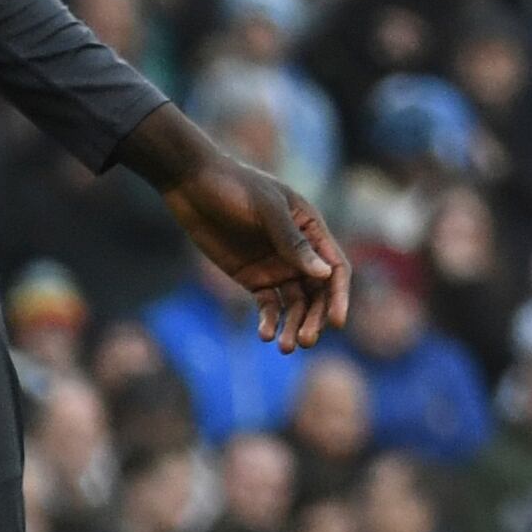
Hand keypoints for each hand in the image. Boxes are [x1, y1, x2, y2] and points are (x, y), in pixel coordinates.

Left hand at [134, 116, 352, 347]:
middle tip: (305, 341)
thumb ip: (293, 242)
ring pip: (294, 304)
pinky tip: (265, 334)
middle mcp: (299, 252)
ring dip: (293, 325)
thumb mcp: (266, 209)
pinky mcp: (252, 277)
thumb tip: (325, 274)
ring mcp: (276, 266)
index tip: (336, 322)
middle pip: (317, 293)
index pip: (335, 269)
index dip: (339, 296)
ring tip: (285, 347)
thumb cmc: (235, 187)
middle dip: (314, 319)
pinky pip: (267, 305)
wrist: (192, 184)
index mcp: (312, 230)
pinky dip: (269, 321)